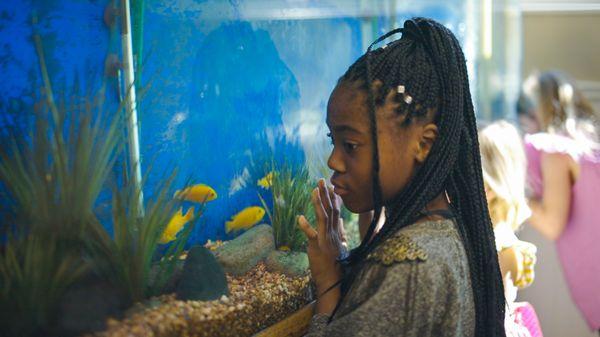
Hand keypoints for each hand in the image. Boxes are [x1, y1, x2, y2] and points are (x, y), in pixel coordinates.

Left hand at [298, 178, 347, 313]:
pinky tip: (299, 217)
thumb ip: (341, 232)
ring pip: (323, 217)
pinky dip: (305, 226)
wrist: (333, 281)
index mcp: (337, 232)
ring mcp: (326, 239)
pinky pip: (311, 235)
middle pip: (330, 210)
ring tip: (314, 190)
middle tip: (321, 180)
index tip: (331, 186)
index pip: (336, 211)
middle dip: (325, 194)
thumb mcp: (341, 246)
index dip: (333, 198)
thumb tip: (341, 221)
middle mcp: (333, 233)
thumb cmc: (336, 265)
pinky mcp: (318, 247)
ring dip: (318, 203)